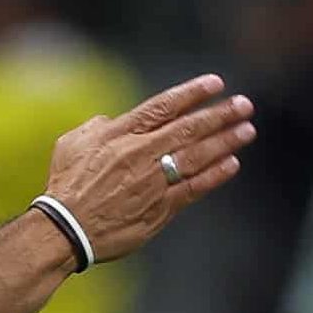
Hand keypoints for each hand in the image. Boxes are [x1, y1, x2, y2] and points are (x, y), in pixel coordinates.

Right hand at [43, 74, 254, 262]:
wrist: (67, 228)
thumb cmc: (66, 184)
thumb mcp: (71, 144)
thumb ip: (96, 127)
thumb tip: (112, 120)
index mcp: (119, 135)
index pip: (162, 107)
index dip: (192, 93)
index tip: (216, 83)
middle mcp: (140, 154)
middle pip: (188, 129)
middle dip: (219, 115)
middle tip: (244, 105)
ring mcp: (153, 181)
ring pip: (197, 156)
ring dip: (225, 141)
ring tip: (247, 130)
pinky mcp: (161, 208)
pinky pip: (194, 187)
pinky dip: (215, 175)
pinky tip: (232, 164)